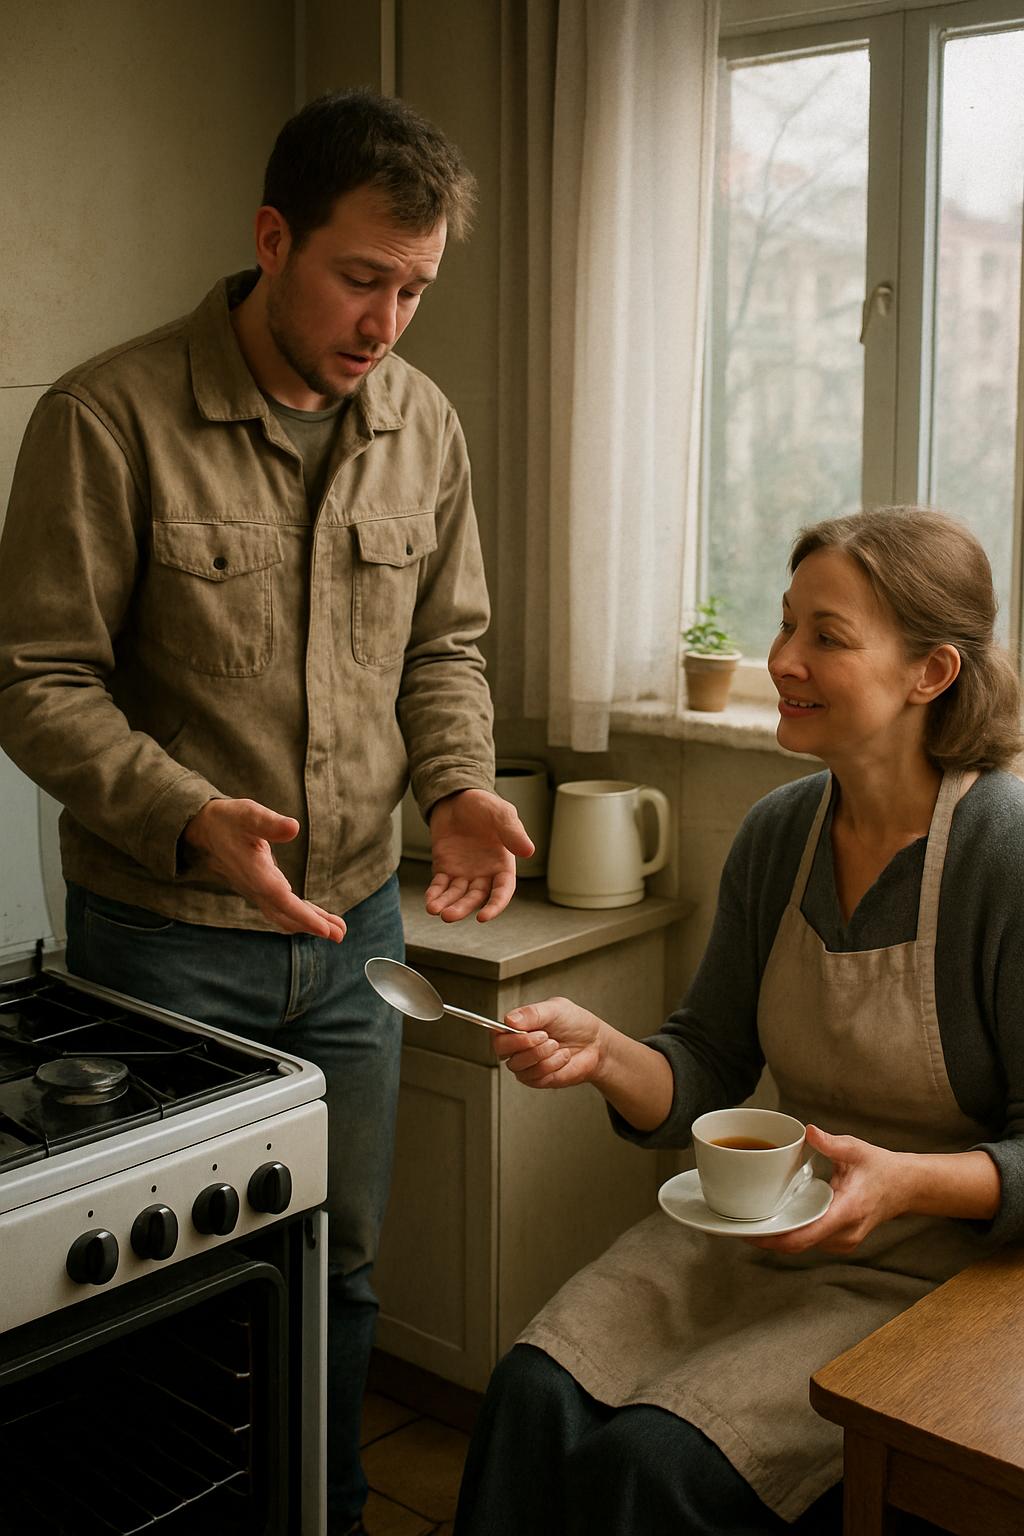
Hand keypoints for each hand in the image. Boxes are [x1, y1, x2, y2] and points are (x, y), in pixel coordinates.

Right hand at [183, 798, 345, 940]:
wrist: (205, 830)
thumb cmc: (229, 820)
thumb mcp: (248, 814)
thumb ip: (270, 822)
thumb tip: (294, 828)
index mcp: (255, 872)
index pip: (282, 899)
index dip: (303, 916)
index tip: (324, 930)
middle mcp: (255, 888)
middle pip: (286, 915)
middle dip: (313, 926)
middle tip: (340, 935)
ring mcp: (257, 892)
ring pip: (284, 915)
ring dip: (309, 924)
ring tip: (337, 932)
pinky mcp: (259, 890)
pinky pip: (281, 909)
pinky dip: (300, 915)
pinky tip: (316, 918)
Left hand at [425, 788, 534, 921]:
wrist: (456, 797)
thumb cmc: (483, 805)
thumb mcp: (501, 814)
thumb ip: (513, 832)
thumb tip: (529, 851)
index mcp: (503, 864)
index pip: (502, 891)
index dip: (495, 906)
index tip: (483, 917)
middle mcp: (484, 873)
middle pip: (475, 897)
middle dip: (462, 908)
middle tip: (448, 915)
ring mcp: (464, 873)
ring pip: (456, 895)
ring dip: (447, 905)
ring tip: (435, 910)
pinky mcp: (445, 869)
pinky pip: (440, 886)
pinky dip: (435, 894)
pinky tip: (430, 902)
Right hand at [491, 996, 609, 1088]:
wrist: (596, 1044)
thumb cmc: (576, 1024)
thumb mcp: (555, 1009)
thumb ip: (532, 1013)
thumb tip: (510, 1019)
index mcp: (518, 1026)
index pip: (496, 1032)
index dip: (504, 1032)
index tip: (518, 1028)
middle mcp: (518, 1046)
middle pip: (500, 1050)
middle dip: (524, 1043)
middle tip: (544, 1035)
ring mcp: (526, 1064)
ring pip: (517, 1065)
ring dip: (541, 1054)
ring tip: (557, 1045)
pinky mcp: (537, 1079)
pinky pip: (534, 1076)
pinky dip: (551, 1065)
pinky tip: (561, 1057)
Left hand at [746, 1124, 908, 1255]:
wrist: (906, 1188)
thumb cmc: (881, 1168)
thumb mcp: (857, 1150)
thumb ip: (832, 1143)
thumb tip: (808, 1131)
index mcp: (847, 1211)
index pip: (806, 1234)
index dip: (776, 1238)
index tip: (751, 1233)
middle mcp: (844, 1233)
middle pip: (799, 1244)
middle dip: (768, 1238)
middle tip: (738, 1224)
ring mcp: (844, 1241)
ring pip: (804, 1246)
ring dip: (778, 1237)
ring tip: (751, 1221)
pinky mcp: (841, 1241)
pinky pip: (811, 1242)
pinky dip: (792, 1234)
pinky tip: (775, 1221)